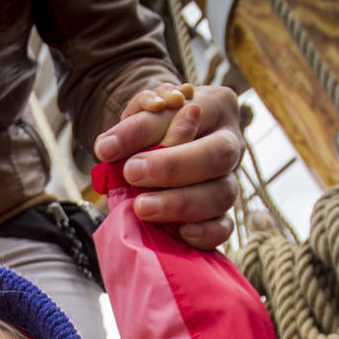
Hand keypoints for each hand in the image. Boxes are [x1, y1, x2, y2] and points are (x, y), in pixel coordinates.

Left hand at [94, 85, 243, 249]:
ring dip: (181, 203)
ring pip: (222, 194)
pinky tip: (180, 232)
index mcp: (216, 106)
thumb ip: (132, 124)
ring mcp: (231, 180)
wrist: (163, 147)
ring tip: (142, 207)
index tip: (106, 148)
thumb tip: (108, 146)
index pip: (188, 113)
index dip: (146, 131)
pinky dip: (205, 233)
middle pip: (218, 155)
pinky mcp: (224, 214)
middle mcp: (232, 143)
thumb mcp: (143, 113)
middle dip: (172, 167)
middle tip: (132, 174)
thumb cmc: (156, 128)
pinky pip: (224, 228)